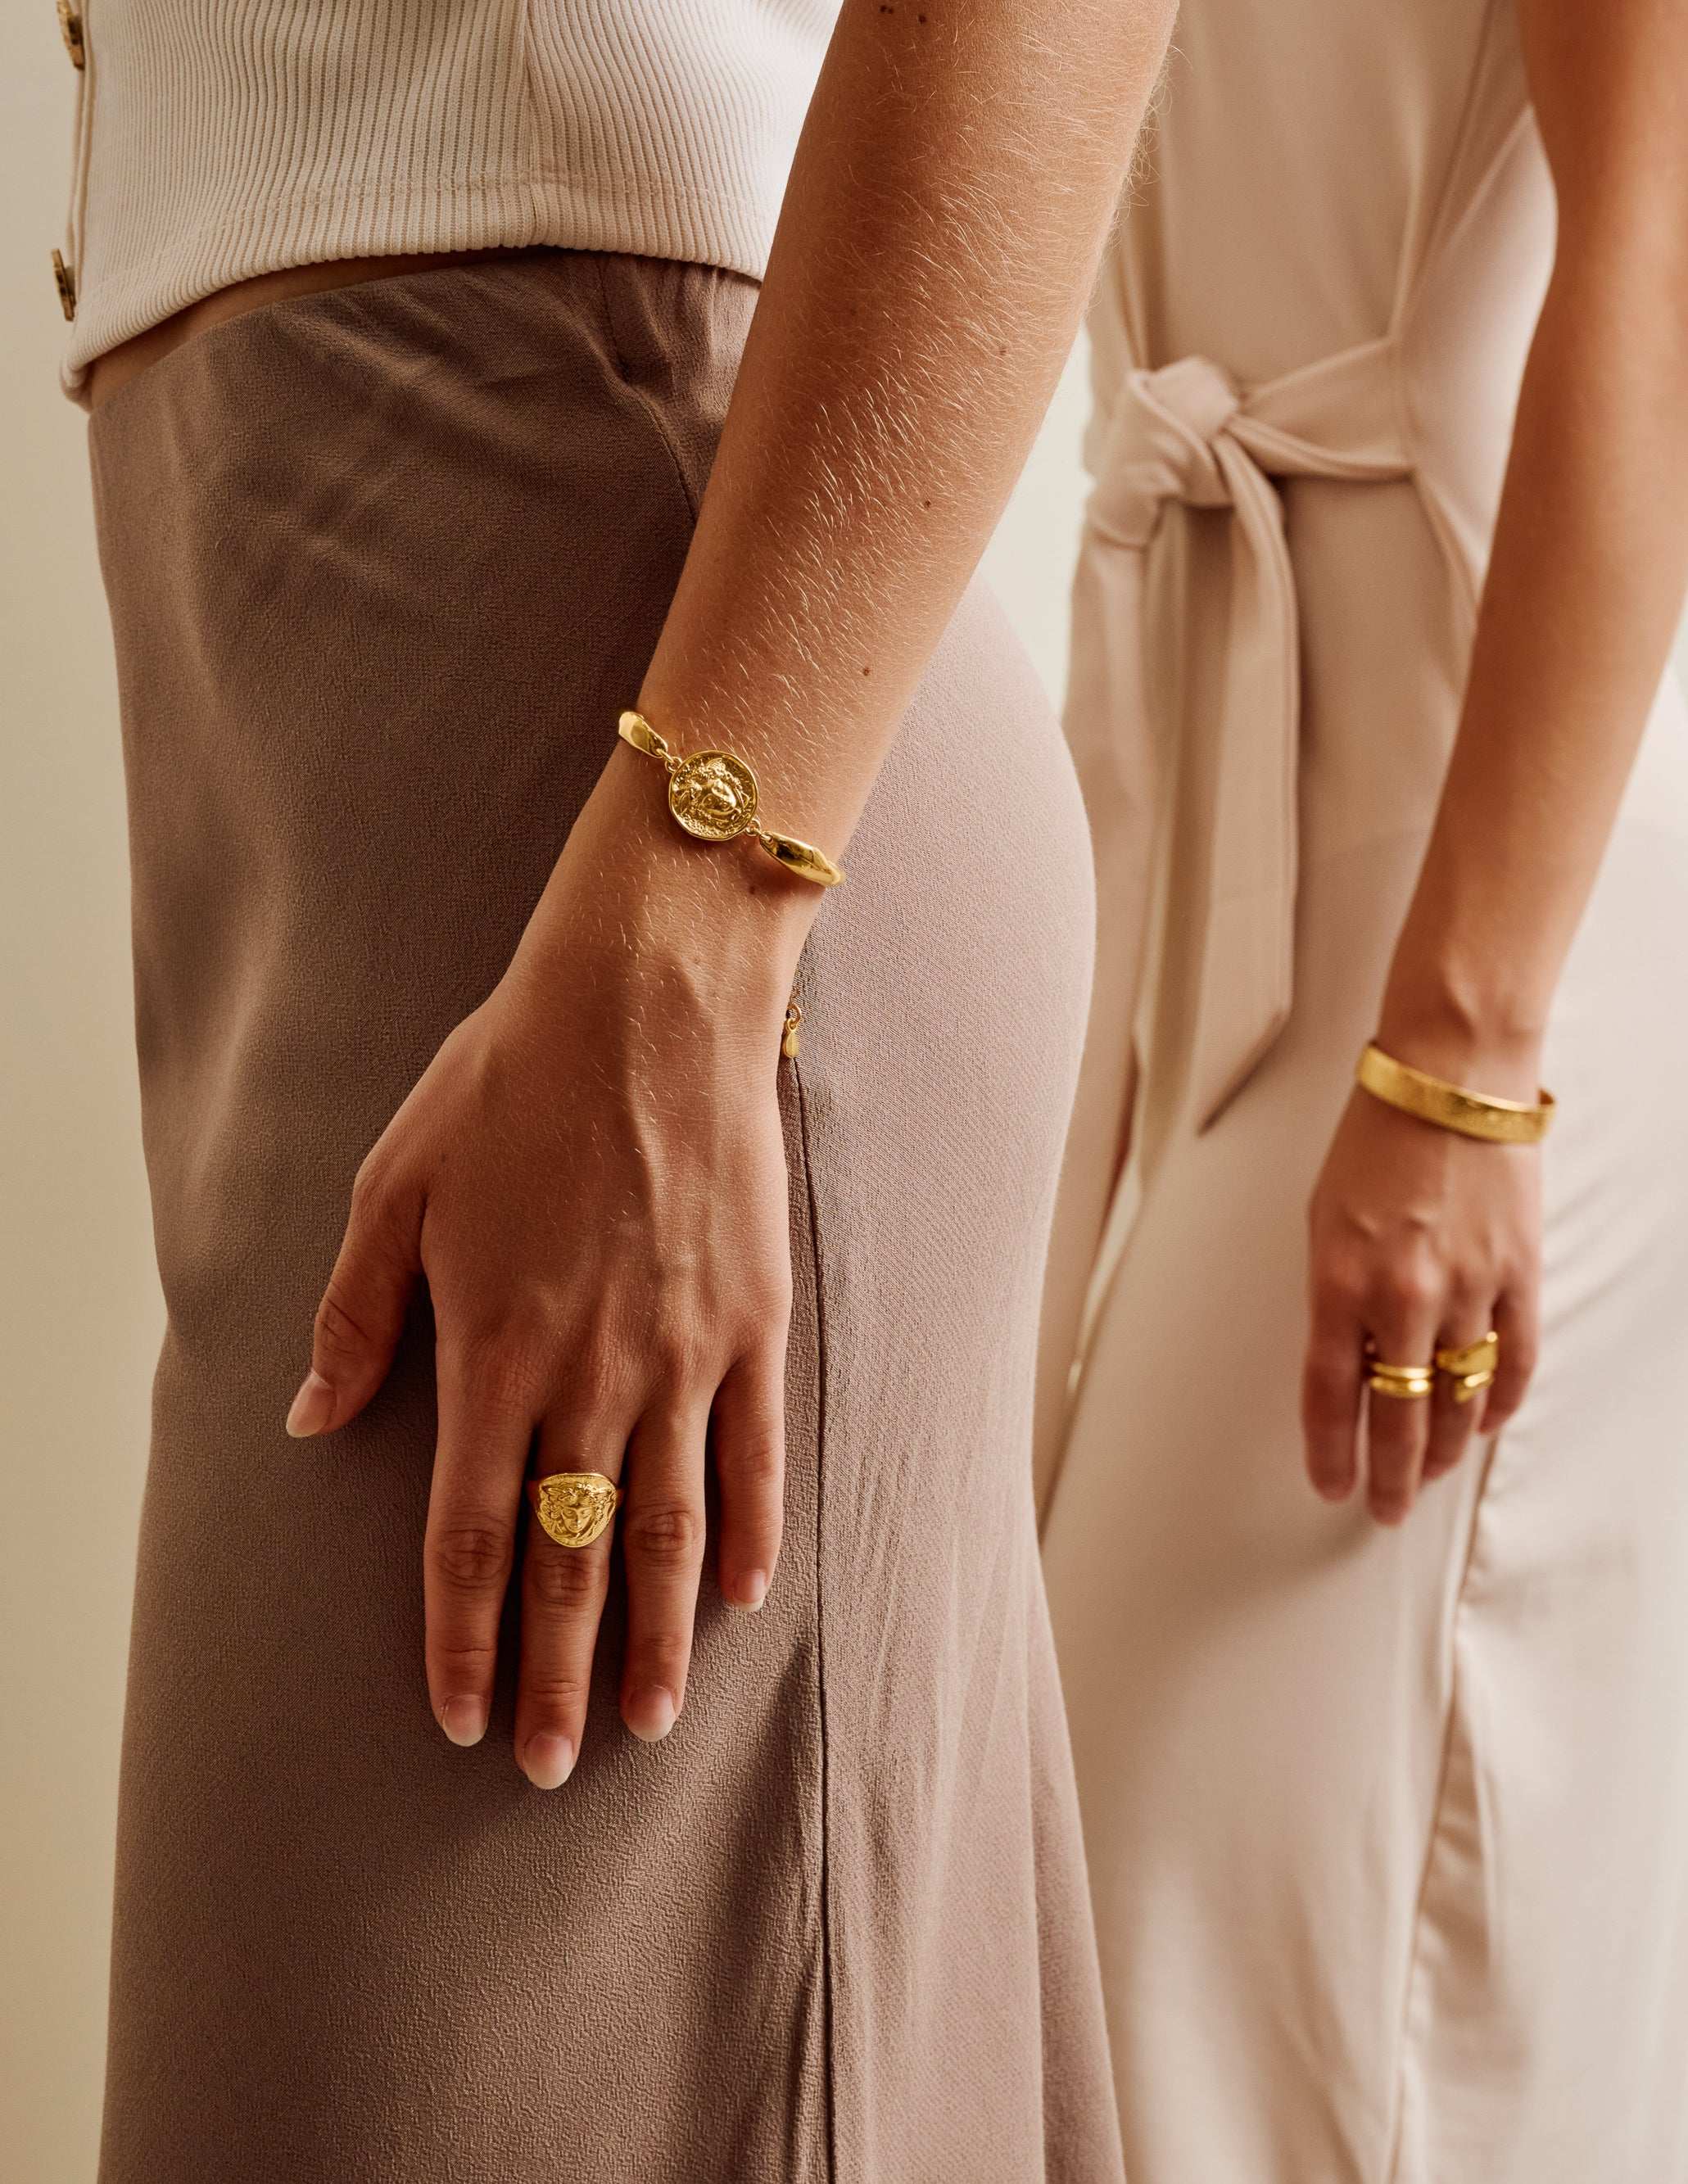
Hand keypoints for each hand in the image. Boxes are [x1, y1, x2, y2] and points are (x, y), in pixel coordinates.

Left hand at [284, 761, 807, 1784]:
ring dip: (654, 1636)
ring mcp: (682, 1354)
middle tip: (556, 1766)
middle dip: (558, 1672)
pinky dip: (748, 1532)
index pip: (469, 1534)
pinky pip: (754, 1452)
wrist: (648, 1003)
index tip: (460, 1717)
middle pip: (572, 1558)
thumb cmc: (509, 1082)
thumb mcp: (394, 1188)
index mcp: (490, 1351)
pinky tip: (741, 1598)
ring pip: (667, 1528)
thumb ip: (354, 1318)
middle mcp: (590, 1375)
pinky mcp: (753, 1321)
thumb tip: (306, 1423)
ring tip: (651, 1720)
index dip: (462, 1637)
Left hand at [1301, 1053, 1542, 1524]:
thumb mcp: (1322, 1222)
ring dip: (1441, 1449)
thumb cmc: (1373, 1143)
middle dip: (1389, 1474)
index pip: (1328, 1395)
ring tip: (1426, 1475)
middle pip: (1397, 1417)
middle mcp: (1403, 1298)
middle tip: (1383, 1507)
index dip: (1330, 1452)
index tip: (1330, 1486)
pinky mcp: (1518, 1278)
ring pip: (1458, 1401)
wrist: (1449, 1085)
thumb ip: (1331, 1298)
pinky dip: (1497, 1402)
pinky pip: (1512, 1362)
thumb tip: (1344, 1363)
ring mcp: (1468, 1291)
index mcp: (1339, 1283)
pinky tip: (1480, 1425)